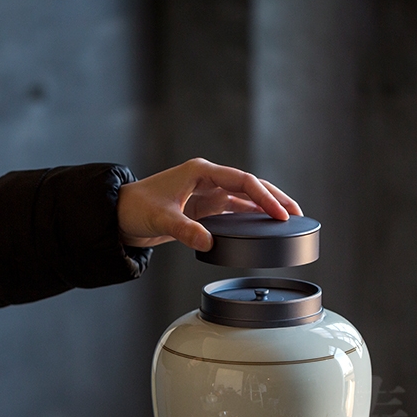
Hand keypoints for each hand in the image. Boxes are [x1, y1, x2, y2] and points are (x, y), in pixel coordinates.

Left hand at [117, 158, 302, 251]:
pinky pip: (232, 210)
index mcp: (201, 172)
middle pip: (249, 186)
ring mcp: (206, 193)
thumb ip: (185, 231)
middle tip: (297, 213)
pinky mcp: (202, 208)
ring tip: (288, 219)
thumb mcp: (161, 219)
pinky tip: (262, 226)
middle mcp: (207, 179)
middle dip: (274, 199)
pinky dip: (248, 216)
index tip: (280, 214)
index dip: (264, 197)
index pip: (242, 181)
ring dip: (264, 207)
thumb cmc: (136, 208)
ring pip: (243, 198)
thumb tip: (209, 243)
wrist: (119, 215)